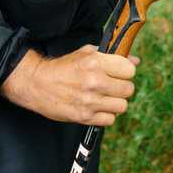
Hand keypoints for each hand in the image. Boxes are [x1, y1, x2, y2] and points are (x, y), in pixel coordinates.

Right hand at [0, 44, 139, 125]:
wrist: (37, 84)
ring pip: (122, 106)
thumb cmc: (63, 67)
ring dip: (115, 103)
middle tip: (112, 86)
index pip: (129, 70)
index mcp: (95, 62)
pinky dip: (106, 115)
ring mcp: (90, 100)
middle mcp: (94, 81)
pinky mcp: (84, 117)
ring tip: (105, 98)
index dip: (125, 71)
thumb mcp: (86, 53)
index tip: (119, 73)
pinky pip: (110, 119)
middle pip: (129, 89)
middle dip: (122, 87)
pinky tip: (97, 107)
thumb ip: (111, 56)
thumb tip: (135, 61)